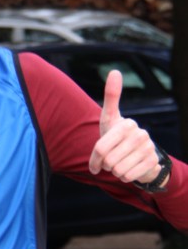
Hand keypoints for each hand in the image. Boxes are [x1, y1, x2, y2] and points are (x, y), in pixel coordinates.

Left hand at [89, 69, 159, 183]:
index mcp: (126, 123)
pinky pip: (128, 177)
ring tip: (120, 163)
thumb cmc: (117, 136)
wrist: (138, 156)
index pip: (100, 148)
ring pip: (118, 170)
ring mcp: (148, 148)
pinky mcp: (153, 162)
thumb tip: (115, 71)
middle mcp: (140, 133)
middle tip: (111, 160)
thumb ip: (111, 96)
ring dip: (115, 172)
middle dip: (106, 165)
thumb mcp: (109, 118)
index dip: (95, 159)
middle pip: (108, 160)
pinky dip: (124, 177)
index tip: (97, 161)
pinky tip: (129, 169)